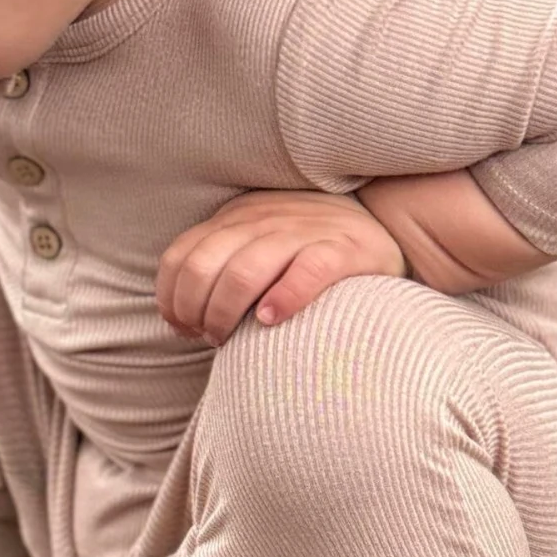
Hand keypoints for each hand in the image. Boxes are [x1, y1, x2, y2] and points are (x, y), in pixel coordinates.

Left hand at [156, 190, 407, 345]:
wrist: (386, 228)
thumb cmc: (311, 251)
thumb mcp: (260, 244)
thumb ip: (224, 266)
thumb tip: (182, 320)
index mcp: (239, 217)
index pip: (181, 255)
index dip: (171, 299)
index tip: (183, 328)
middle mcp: (265, 219)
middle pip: (204, 265)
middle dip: (196, 311)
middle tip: (211, 337)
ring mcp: (303, 232)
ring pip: (244, 270)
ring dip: (226, 313)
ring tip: (232, 338)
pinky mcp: (342, 251)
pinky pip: (307, 270)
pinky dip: (283, 298)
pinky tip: (272, 321)